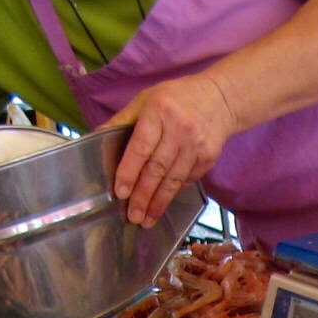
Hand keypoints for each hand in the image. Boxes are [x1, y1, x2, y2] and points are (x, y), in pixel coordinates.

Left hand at [105, 74, 236, 227]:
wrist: (220, 98)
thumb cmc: (177, 98)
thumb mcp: (146, 99)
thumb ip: (123, 120)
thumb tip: (97, 137)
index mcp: (159, 111)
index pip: (141, 147)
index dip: (130, 172)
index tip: (121, 192)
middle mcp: (180, 129)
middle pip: (157, 169)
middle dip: (143, 196)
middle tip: (133, 216)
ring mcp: (197, 145)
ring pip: (173, 180)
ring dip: (159, 202)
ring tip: (147, 219)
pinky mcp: (208, 157)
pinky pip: (187, 179)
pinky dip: (173, 192)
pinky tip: (163, 203)